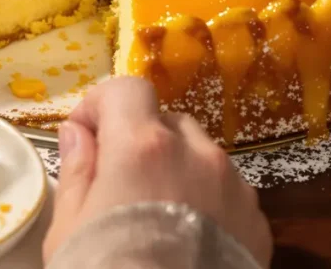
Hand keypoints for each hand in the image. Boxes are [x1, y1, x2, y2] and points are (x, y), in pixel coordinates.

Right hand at [43, 77, 271, 266]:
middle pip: (166, 121)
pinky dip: (206, 201)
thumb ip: (79, 170)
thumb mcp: (71, 227)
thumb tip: (80, 134)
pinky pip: (228, 192)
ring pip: (201, 155)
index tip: (86, 136)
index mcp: (144, 147)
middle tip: (117, 181)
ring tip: (156, 217)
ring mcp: (235, 188)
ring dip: (176, 169)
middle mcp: (198, 154)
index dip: (102, 105)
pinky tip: (187, 241)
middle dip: (139, 139)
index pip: (127, 89)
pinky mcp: (259, 223)